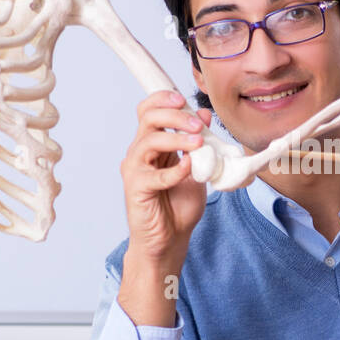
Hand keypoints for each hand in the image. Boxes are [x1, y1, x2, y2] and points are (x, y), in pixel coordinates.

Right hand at [120, 90, 211, 262]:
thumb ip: (199, 143)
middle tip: (198, 125)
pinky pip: (155, 175)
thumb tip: (204, 114)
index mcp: (152, 144)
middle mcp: (140, 153)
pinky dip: (175, 170)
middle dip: (174, 116)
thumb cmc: (179, 205)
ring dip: (177, 138)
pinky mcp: (137, 189)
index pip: (148, 110)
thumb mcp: (197, 168)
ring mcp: (136, 170)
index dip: (164, 99)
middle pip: (148, 118)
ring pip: (149, 141)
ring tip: (199, 144)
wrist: (170, 239)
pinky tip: (190, 169)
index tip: (184, 99)